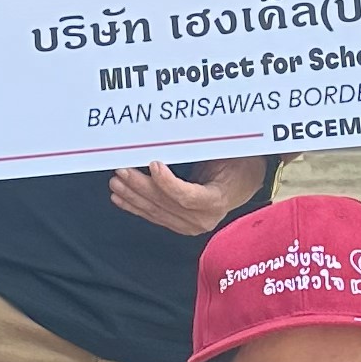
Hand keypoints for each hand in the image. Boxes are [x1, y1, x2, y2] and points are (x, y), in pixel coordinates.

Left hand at [108, 154, 260, 237]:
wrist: (244, 183)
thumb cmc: (236, 164)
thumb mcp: (225, 154)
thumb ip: (202, 151)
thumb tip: (177, 136)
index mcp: (216, 200)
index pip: (187, 196)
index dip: (167, 183)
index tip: (153, 164)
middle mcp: (203, 218)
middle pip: (165, 203)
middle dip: (140, 186)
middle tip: (122, 169)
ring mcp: (190, 225)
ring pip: (155, 211)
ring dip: (132, 196)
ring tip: (116, 182)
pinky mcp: (180, 225)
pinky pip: (154, 216)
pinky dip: (135, 206)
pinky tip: (120, 198)